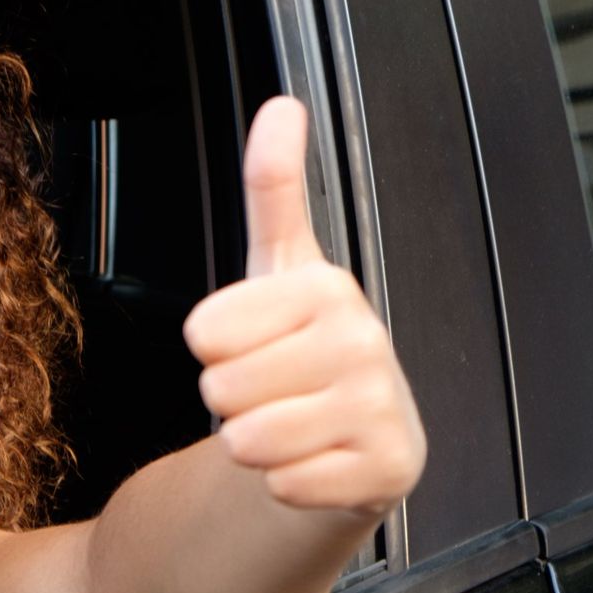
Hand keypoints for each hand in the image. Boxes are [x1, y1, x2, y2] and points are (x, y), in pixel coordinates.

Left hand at [184, 97, 425, 516]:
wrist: (346, 440)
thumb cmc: (299, 355)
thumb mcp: (278, 270)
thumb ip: (273, 191)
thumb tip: (282, 106)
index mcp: (327, 288)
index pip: (204, 331)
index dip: (211, 348)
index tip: (249, 343)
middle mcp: (364, 342)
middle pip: (222, 389)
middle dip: (230, 401)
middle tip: (269, 392)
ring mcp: (382, 408)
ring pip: (250, 441)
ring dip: (253, 444)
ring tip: (287, 425)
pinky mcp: (388, 470)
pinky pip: (286, 486)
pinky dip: (285, 484)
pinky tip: (314, 462)